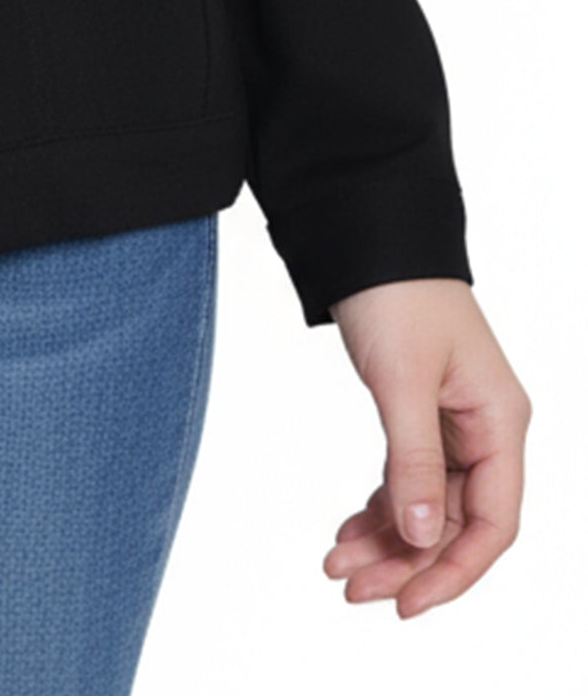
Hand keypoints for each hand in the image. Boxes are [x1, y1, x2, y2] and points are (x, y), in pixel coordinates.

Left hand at [323, 276, 528, 616]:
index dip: (453, 571)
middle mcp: (485, 429)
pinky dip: (379, 504)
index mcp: (500, 422)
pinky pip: (407, 477)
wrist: (368, 231)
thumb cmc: (395, 292)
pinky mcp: (420, 412)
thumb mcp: (401, 379)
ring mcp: (453, 423)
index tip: (406, 604)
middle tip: (349, 585)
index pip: (492, 523)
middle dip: (404, 560)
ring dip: (385, 538)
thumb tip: (418, 537)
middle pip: (454, 521)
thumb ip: (412, 459)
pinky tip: (348, 528)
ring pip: (426, 504)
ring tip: (336, 562)